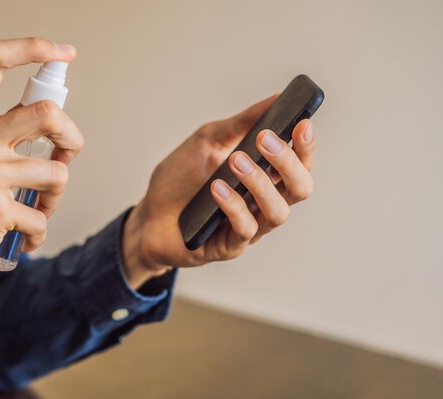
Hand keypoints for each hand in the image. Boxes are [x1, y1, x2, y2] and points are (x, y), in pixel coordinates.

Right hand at [0, 38, 83, 308]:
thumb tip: (53, 128)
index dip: (34, 47)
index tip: (66, 53)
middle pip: (47, 112)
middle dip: (72, 137)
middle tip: (66, 155)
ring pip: (56, 173)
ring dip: (56, 197)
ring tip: (39, 209)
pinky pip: (41, 217)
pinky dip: (39, 232)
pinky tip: (25, 238)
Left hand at [122, 95, 315, 287]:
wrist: (147, 213)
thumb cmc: (180, 178)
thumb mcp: (207, 142)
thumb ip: (240, 123)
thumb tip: (276, 97)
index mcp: (265, 176)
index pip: (299, 163)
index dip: (306, 145)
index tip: (303, 122)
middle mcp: (263, 203)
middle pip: (300, 188)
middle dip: (288, 161)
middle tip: (264, 139)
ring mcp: (249, 226)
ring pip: (278, 211)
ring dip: (259, 182)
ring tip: (235, 161)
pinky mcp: (229, 246)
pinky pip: (245, 229)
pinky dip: (233, 205)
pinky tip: (217, 188)